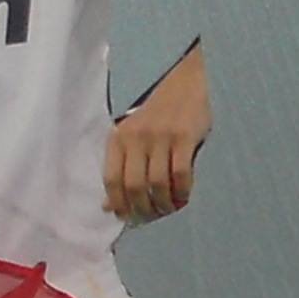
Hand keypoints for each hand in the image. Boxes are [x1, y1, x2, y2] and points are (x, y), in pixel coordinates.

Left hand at [105, 40, 211, 223]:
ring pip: (157, 183)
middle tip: (151, 219)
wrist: (191, 78)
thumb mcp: (134, 133)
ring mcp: (162, 135)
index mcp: (119, 135)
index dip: (119, 204)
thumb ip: (121, 166)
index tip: (128, 218)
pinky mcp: (186, 135)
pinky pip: (181, 173)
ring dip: (163, 204)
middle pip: (133, 185)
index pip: (111, 180)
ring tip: (169, 210)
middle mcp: (137, 136)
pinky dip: (182, 191)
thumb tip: (107, 206)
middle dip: (142, 209)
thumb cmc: (161, 109)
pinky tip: (184, 196)